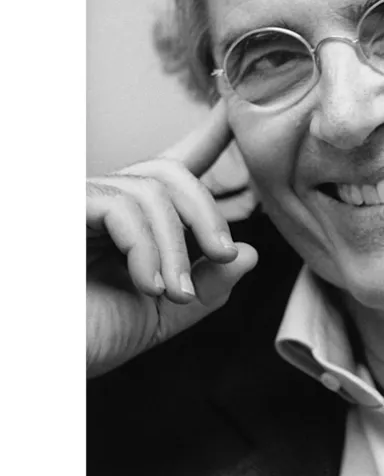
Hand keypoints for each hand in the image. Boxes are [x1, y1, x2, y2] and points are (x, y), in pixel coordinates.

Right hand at [86, 101, 258, 377]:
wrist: (43, 364)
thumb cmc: (87, 340)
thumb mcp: (162, 315)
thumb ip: (205, 286)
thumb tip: (249, 253)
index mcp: (127, 224)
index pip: (171, 169)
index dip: (206, 137)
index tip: (234, 110)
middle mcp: (102, 205)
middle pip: (169, 172)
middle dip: (207, 211)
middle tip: (222, 254)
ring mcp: (80, 204)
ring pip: (152, 191)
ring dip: (176, 247)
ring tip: (174, 293)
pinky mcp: (64, 210)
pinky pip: (122, 208)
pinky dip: (147, 248)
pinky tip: (148, 285)